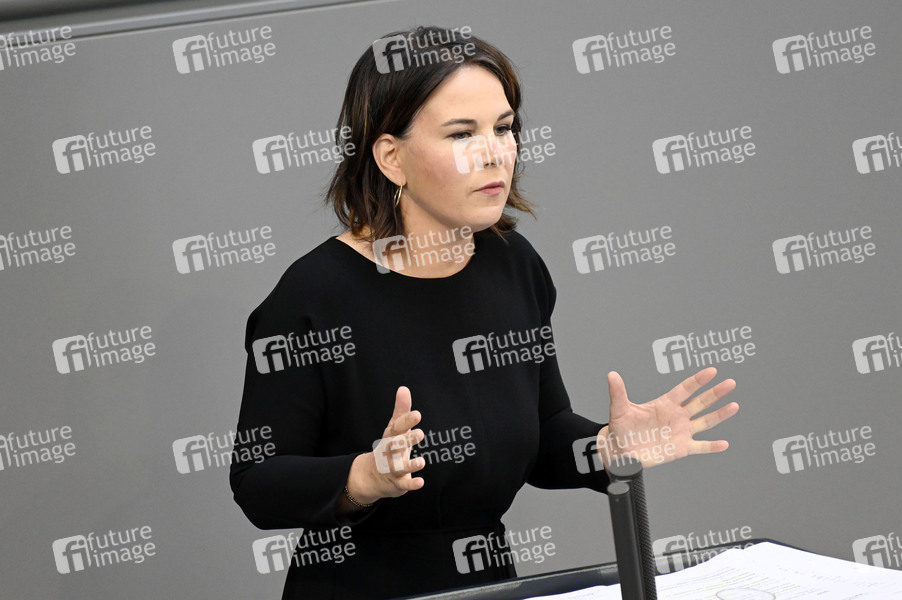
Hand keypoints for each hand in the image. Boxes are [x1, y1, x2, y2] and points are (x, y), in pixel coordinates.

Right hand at [341, 386, 425, 510]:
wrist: (372, 476)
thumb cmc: (390, 447)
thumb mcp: (395, 429)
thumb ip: (401, 410)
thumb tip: (403, 389)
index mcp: (391, 437)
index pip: (397, 428)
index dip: (406, 421)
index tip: (417, 414)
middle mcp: (389, 452)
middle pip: (395, 445)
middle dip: (406, 440)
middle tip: (420, 433)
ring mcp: (392, 468)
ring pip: (399, 467)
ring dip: (410, 464)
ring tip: (421, 461)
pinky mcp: (397, 483)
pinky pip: (403, 484)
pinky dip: (411, 484)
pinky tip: (420, 482)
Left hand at [596, 367, 737, 469]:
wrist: (621, 449)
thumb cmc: (621, 428)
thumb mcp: (619, 409)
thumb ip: (618, 392)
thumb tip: (611, 375)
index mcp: (664, 404)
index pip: (684, 389)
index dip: (697, 381)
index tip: (711, 371)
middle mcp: (677, 416)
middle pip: (700, 402)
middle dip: (715, 393)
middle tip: (730, 383)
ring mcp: (681, 431)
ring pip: (704, 421)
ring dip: (719, 415)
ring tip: (734, 406)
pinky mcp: (681, 448)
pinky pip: (700, 446)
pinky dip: (711, 446)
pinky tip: (724, 444)